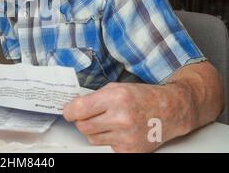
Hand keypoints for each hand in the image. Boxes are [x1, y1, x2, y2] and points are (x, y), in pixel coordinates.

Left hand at [63, 82, 182, 152]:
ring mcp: (126, 137)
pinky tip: (118, 131)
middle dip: (81, 121)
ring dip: (94, 131)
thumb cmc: (144, 97)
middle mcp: (121, 118)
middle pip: (83, 126)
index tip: (68, 112)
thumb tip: (73, 107)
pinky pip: (105, 147)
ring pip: (92, 138)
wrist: (171, 111)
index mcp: (116, 98)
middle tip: (88, 116)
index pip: (79, 109)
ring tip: (107, 122)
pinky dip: (108, 139)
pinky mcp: (130, 151)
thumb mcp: (117, 88)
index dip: (69, 111)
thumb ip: (94, 97)